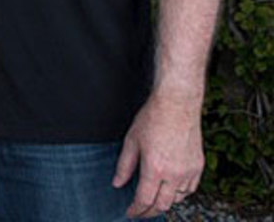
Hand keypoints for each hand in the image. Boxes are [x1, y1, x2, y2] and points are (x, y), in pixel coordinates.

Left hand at [112, 90, 204, 217]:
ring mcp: (189, 171)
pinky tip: (171, 192)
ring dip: (164, 203)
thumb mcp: (131, 141)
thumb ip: (124, 166)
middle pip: (162, 205)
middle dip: (149, 212)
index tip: (130, 213)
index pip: (144, 199)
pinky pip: (190, 189)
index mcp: (154, 168)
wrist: (177, 104)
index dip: (135, 210)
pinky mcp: (198, 166)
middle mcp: (174, 174)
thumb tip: (117, 184)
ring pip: (177, 199)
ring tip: (153, 202)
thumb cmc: (152, 119)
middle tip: (140, 212)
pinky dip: (180, 194)